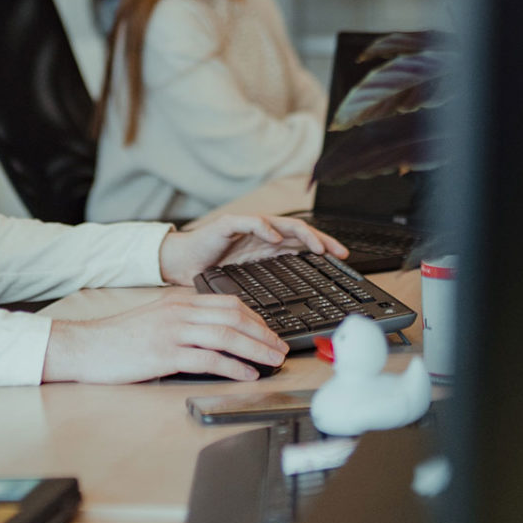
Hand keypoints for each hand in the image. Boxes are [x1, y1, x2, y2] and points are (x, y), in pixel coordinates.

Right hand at [40, 291, 288, 383]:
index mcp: (179, 301)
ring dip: (256, 350)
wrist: (85, 347)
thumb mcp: (156, 319)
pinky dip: (233, 367)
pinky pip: (208, 359)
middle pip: (234, 317)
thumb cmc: (118, 338)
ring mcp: (172, 332)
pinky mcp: (164, 355)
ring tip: (273, 361)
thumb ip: (184, 321)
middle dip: (264, 333)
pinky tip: (247, 375)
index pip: (229, 303)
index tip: (270, 333)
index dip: (257, 318)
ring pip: (226, 336)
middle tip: (281, 348)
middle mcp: (179, 312)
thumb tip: (217, 334)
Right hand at [157, 214, 346, 286]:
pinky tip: (273, 237)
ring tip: (315, 245)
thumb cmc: (209, 272)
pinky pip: (250, 222)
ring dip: (301, 234)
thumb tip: (293, 300)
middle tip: (339, 252)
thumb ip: (268, 284)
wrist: (179, 263)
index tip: (342, 259)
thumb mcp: (246, 281)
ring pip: (281, 224)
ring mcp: (246, 227)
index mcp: (266, 247)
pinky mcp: (228, 225)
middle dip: (321, 240)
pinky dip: (263, 227)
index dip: (323, 248)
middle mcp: (261, 235)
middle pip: (298, 231)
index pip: (301, 243)